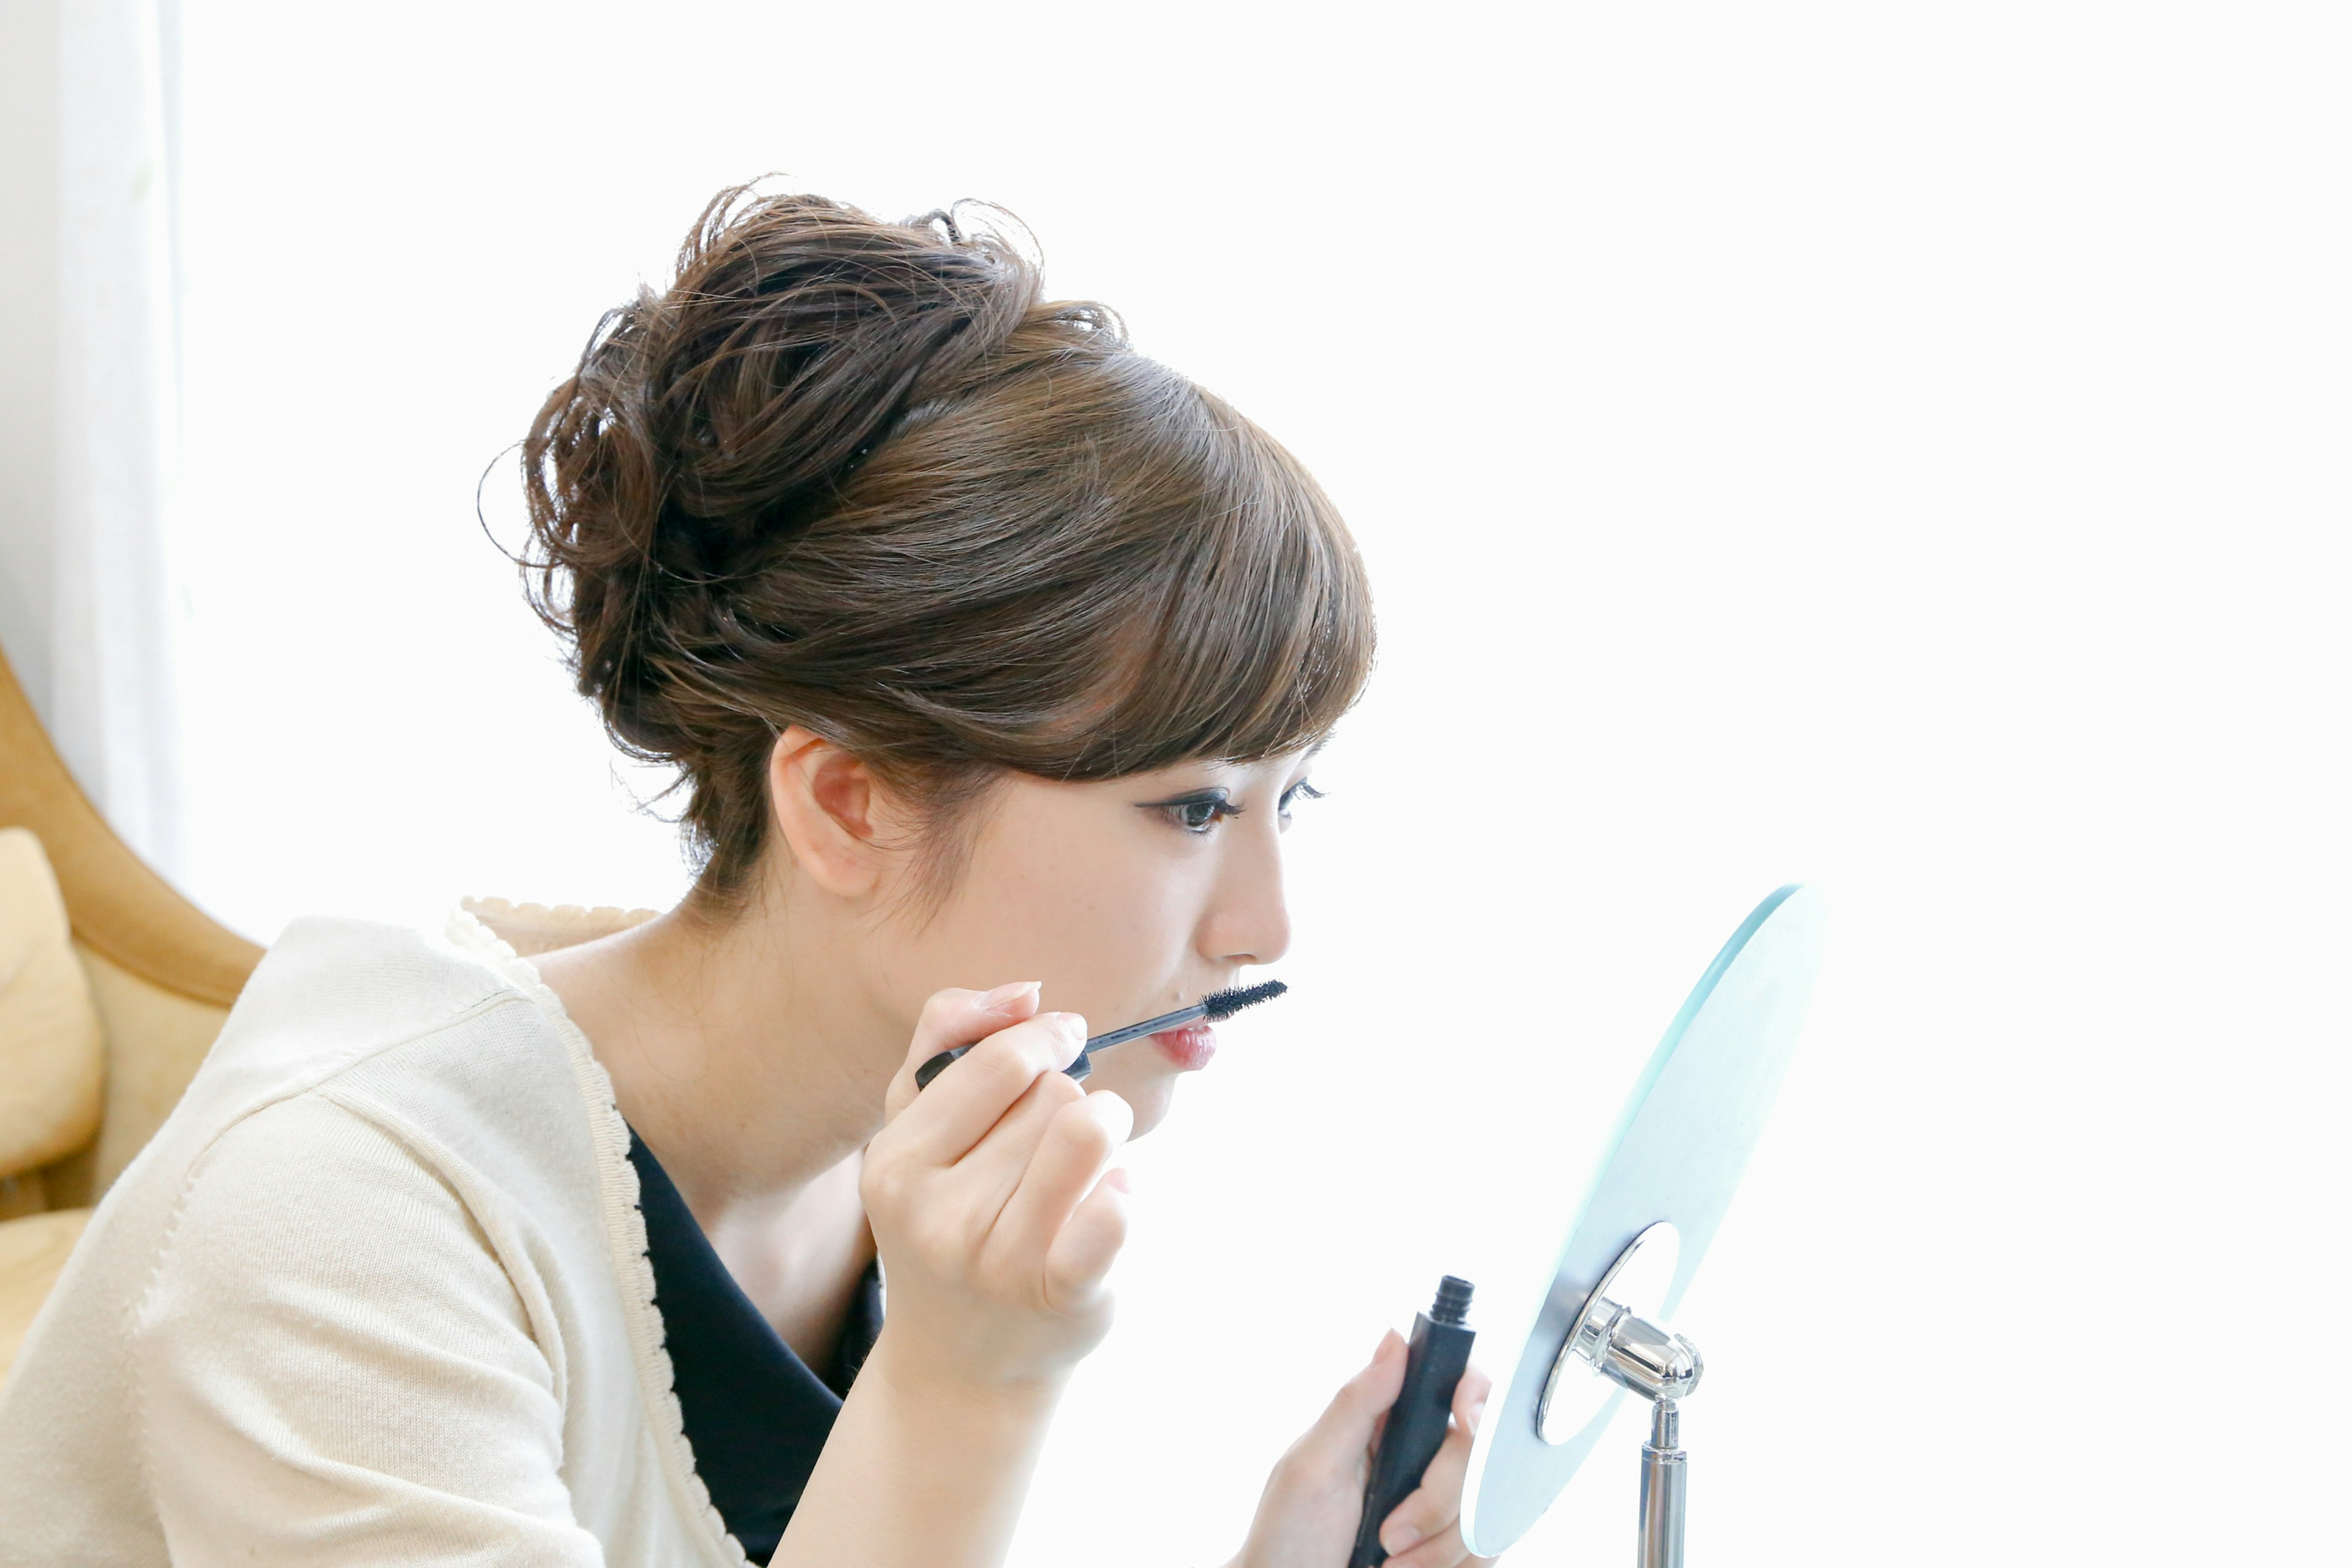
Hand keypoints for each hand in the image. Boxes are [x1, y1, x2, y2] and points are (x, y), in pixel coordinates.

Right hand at [859, 982, 1133, 1394]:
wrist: (964, 1362)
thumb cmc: (946, 1218)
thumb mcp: (916, 1125)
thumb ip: (948, 1035)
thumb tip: (1024, 993)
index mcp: (896, 1163)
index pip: (999, 1060)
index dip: (1046, 1038)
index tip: (1064, 1041)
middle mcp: (938, 1215)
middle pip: (1053, 1097)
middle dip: (1067, 1103)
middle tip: (1047, 1147)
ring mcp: (998, 1261)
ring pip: (1090, 1135)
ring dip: (1106, 1139)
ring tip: (1089, 1166)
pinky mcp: (1062, 1295)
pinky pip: (1114, 1212)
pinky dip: (1123, 1194)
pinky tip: (1105, 1209)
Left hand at [1228, 1335, 1495, 1567]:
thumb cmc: (1286, 1537)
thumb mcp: (1312, 1467)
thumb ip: (1356, 1403)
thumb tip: (1395, 1339)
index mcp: (1388, 1425)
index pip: (1453, 1384)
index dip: (1472, 1394)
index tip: (1464, 1416)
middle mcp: (1423, 1459)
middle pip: (1477, 1452)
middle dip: (1438, 1499)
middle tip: (1390, 1532)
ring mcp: (1444, 1507)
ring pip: (1488, 1507)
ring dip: (1439, 1546)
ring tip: (1390, 1561)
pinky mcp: (1456, 1548)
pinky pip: (1488, 1550)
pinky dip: (1452, 1565)